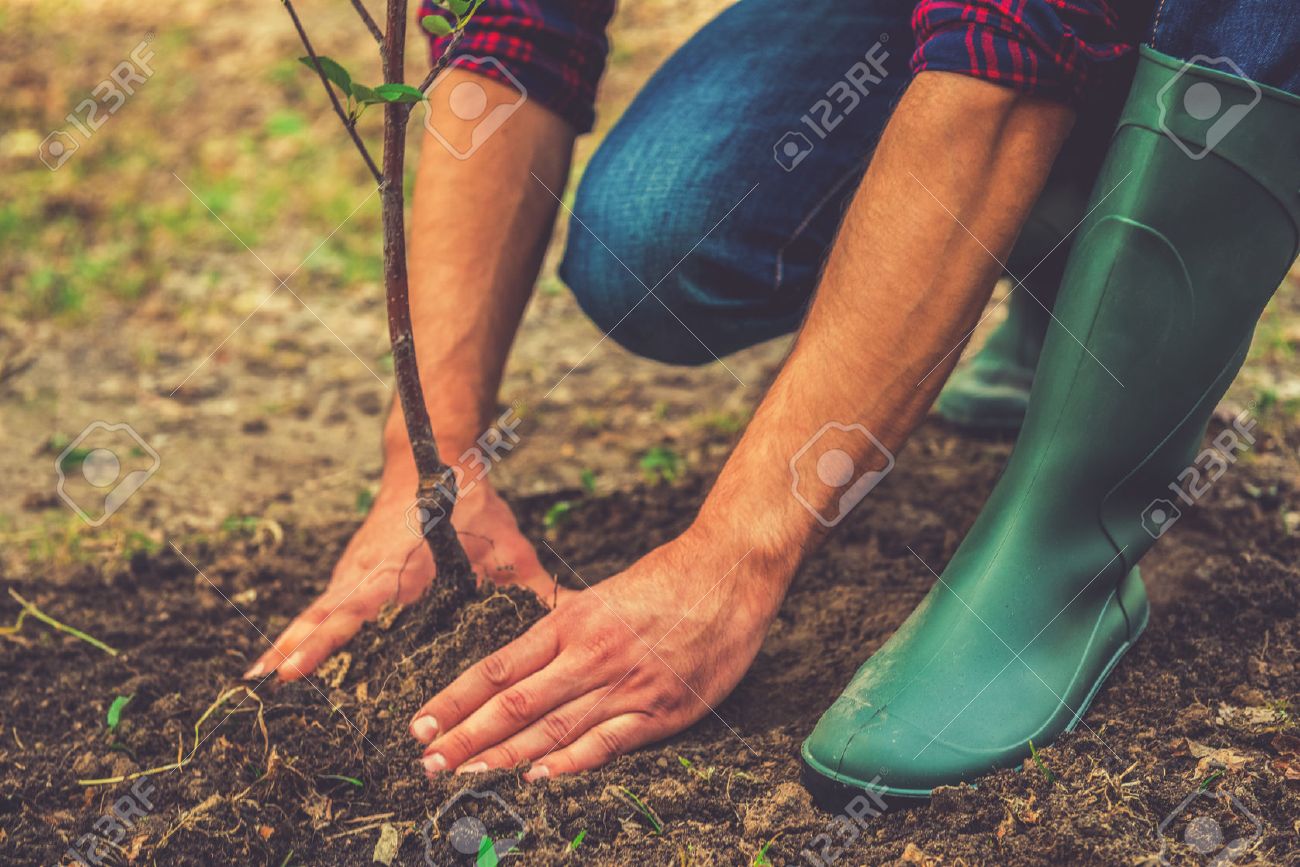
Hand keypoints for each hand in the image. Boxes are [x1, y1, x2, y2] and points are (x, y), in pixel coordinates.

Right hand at [247, 459, 566, 681]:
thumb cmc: (471, 501)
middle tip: (264, 689)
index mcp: (400, 565)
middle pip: (323, 615)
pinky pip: (323, 606)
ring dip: (290, 643)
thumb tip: (577, 614)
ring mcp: (354, 569)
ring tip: (259, 684)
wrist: (432, 455)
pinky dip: (301, 631)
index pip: (355, 607)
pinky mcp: (352, 570)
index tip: (292, 668)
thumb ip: (535, 586)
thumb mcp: (507, 544)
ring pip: (317, 611)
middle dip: (294, 650)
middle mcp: (367, 569)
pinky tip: (283, 661)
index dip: (324, 640)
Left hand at [407, 531, 786, 777]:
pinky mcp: (662, 711)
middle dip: (466, 737)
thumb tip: (523, 650)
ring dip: (503, 756)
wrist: (730, 572)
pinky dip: (570, 763)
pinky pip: (608, 742)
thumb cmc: (667, 579)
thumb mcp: (602, 595)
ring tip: (464, 776)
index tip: (421, 723)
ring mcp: (626, 685)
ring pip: (553, 728)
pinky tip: (536, 778)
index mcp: (571, 622)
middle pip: (515, 703)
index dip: (456, 699)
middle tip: (427, 763)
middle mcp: (590, 654)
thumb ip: (564, 627)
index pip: (498, 667)